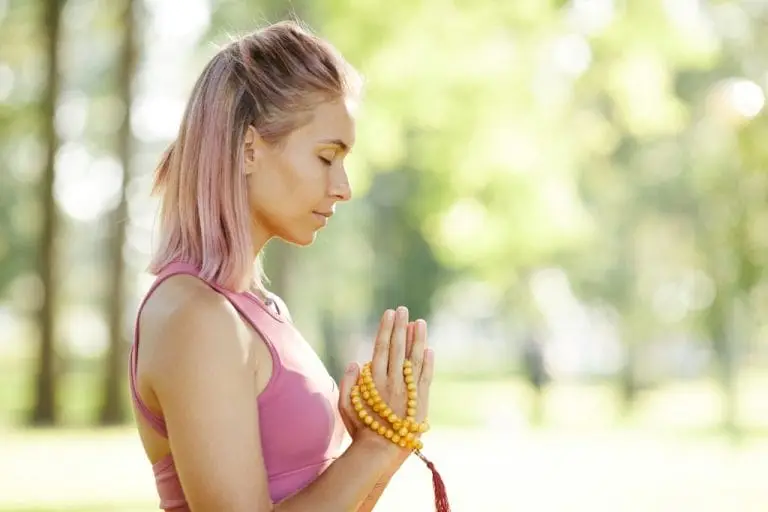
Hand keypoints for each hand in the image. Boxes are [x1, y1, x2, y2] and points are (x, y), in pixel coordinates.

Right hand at [337, 308, 434, 450]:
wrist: (380, 452)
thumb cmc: (360, 430)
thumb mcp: (345, 406)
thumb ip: (347, 382)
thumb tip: (355, 362)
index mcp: (374, 380)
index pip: (381, 347)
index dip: (385, 329)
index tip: (389, 314)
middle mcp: (392, 381)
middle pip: (398, 348)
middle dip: (400, 327)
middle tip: (403, 309)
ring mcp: (408, 390)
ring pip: (414, 359)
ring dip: (417, 339)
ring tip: (419, 322)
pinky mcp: (421, 401)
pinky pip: (426, 377)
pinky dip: (429, 362)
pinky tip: (430, 349)